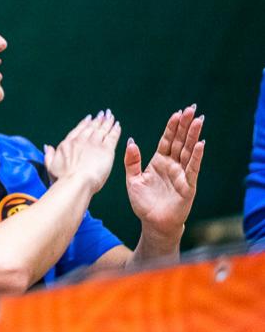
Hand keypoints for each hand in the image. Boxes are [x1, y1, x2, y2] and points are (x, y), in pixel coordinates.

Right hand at [44, 110, 120, 192]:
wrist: (75, 182)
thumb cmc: (63, 178)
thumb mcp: (51, 166)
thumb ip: (49, 155)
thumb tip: (47, 147)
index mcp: (68, 143)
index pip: (79, 129)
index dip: (85, 123)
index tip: (90, 118)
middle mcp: (81, 140)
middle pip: (92, 127)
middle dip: (98, 119)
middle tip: (103, 114)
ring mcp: (94, 143)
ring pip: (102, 129)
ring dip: (107, 122)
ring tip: (111, 116)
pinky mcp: (106, 150)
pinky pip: (112, 136)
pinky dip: (115, 129)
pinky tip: (117, 125)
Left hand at [124, 105, 204, 237]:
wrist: (153, 223)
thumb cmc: (143, 203)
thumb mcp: (132, 180)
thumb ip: (131, 161)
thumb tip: (131, 141)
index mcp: (158, 162)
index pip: (166, 140)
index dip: (171, 127)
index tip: (177, 113)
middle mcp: (171, 165)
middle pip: (180, 141)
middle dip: (185, 125)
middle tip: (192, 109)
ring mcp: (181, 174)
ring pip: (188, 151)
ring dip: (193, 136)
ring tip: (198, 120)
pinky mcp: (188, 185)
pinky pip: (192, 168)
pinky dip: (196, 156)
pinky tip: (200, 144)